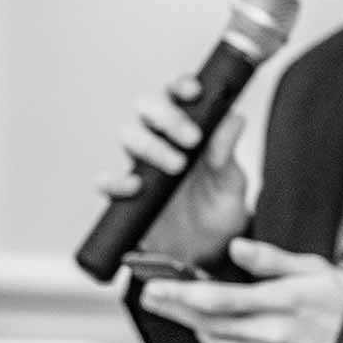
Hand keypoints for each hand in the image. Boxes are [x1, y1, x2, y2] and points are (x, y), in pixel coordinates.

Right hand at [96, 75, 249, 263]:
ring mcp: (142, 167)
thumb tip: (234, 118)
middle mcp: (162, 142)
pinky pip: (109, 182)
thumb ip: (227, 155)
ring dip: (149, 144)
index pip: (179, 96)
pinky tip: (134, 188)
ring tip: (176, 166)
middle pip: (147, 108)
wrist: (208, 255)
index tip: (195, 91)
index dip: (181, 86)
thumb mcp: (232, 185)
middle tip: (191, 138)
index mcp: (191, 130)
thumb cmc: (220, 211)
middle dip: (166, 115)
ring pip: (128, 136)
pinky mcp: (127, 197)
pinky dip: (114, 181)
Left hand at [137, 238, 342, 342]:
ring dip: (198, 327)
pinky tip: (231, 331)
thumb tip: (236, 247)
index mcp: (286, 301)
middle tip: (152, 296)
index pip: (220, 300)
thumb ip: (272, 260)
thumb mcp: (316, 270)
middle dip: (175, 310)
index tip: (155, 286)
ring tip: (184, 309)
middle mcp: (277, 335)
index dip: (181, 295)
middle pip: (209, 325)